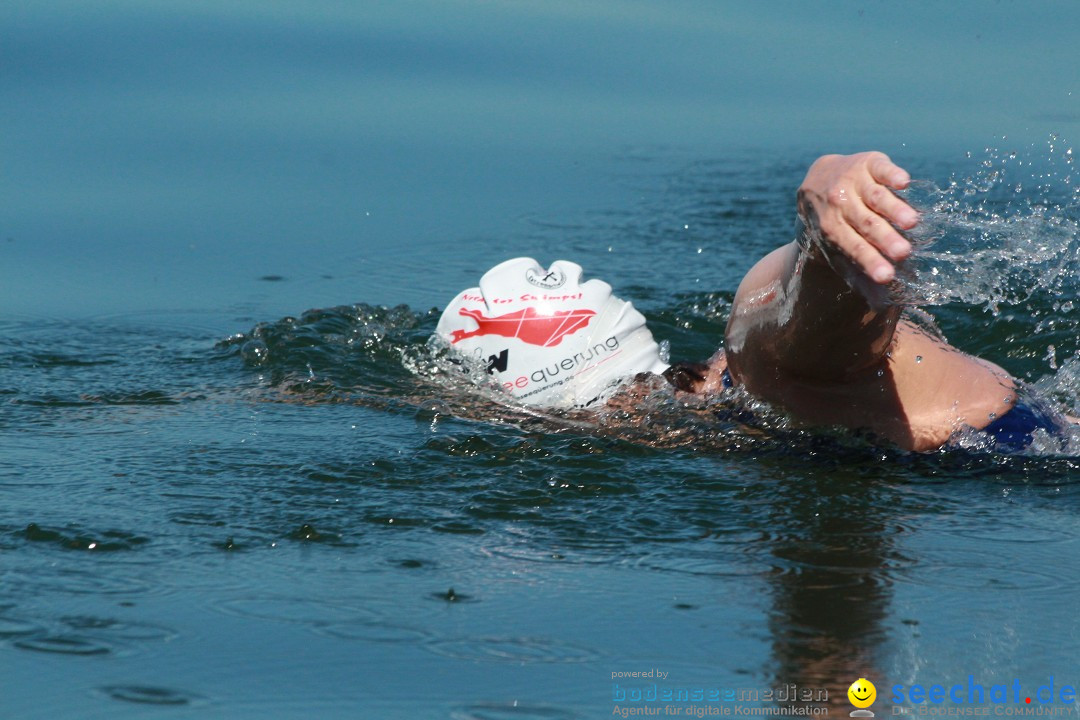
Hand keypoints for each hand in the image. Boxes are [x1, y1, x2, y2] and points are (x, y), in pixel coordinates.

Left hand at [797, 152, 917, 283]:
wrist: (817, 179)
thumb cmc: (833, 222)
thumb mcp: (835, 243)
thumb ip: (855, 267)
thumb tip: (879, 303)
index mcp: (832, 229)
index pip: (853, 248)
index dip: (870, 262)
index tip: (887, 277)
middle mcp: (840, 204)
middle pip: (865, 225)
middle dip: (884, 239)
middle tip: (903, 253)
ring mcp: (853, 181)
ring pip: (875, 197)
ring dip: (893, 209)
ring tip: (912, 222)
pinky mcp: (867, 162)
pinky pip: (880, 168)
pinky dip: (891, 174)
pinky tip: (904, 183)